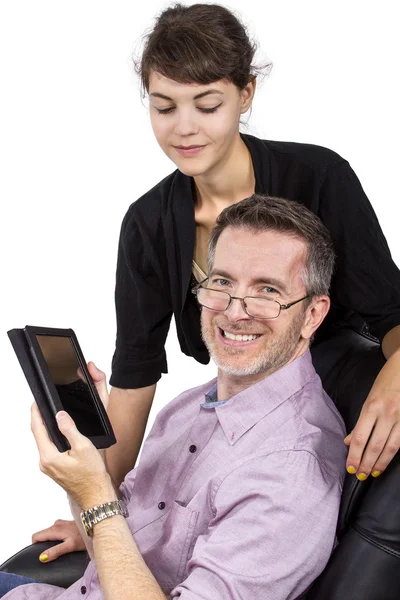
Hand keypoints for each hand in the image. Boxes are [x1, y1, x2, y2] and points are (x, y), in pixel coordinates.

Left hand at [31, 362, 114, 507]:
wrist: (96, 494)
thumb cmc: (92, 475)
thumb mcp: (83, 446)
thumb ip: (69, 429)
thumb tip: (59, 415)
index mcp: (49, 457)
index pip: (37, 429)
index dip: (36, 413)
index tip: (36, 403)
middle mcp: (44, 463)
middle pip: (38, 436)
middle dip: (39, 420)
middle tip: (43, 406)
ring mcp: (48, 467)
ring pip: (44, 443)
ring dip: (46, 429)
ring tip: (51, 416)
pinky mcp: (54, 469)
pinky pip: (49, 450)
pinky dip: (52, 439)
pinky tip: (58, 433)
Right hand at [32, 519, 84, 561]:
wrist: (97, 525)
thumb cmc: (85, 536)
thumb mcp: (70, 546)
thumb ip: (55, 551)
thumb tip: (42, 557)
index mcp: (54, 529)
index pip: (36, 536)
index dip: (35, 546)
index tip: (40, 554)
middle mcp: (56, 524)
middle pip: (42, 535)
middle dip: (44, 544)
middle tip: (52, 553)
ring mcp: (61, 523)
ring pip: (49, 533)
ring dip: (52, 541)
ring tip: (61, 548)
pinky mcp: (66, 524)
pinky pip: (56, 531)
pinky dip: (57, 538)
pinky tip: (66, 542)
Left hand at [344, 351, 399, 479]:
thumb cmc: (386, 382)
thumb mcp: (369, 398)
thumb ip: (361, 422)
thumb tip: (349, 442)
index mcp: (372, 407)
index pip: (360, 438)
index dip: (355, 456)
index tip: (350, 467)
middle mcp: (387, 414)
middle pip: (374, 446)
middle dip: (366, 464)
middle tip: (360, 476)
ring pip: (390, 448)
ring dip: (380, 463)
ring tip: (372, 473)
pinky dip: (392, 454)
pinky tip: (386, 461)